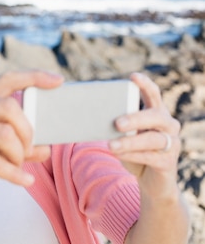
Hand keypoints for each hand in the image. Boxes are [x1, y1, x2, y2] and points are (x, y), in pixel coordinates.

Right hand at [0, 70, 61, 198]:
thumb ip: (7, 143)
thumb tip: (45, 149)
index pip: (4, 80)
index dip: (33, 77)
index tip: (57, 80)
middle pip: (9, 107)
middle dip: (28, 130)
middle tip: (29, 148)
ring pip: (4, 134)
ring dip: (19, 154)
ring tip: (19, 166)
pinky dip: (14, 173)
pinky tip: (24, 180)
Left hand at [109, 72, 181, 195]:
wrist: (152, 181)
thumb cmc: (135, 151)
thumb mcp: (125, 134)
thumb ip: (116, 123)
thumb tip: (88, 114)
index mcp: (157, 113)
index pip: (154, 94)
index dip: (145, 85)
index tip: (133, 77)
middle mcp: (168, 125)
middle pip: (155, 116)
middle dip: (135, 118)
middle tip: (116, 123)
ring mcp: (172, 144)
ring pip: (153, 139)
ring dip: (130, 141)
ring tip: (111, 144)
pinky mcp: (168, 162)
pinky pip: (150, 157)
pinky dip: (132, 155)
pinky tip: (118, 154)